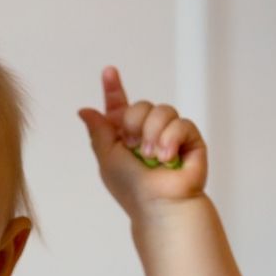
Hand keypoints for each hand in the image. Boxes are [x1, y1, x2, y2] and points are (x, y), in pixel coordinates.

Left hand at [79, 66, 208, 216]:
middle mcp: (148, 132)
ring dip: (152, 134)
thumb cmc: (132, 188)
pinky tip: (167, 158)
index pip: (120, 106)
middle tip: (133, 147)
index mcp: (125, 136)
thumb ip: (98, 130)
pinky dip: (171, 139)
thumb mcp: (106, 157)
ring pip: (162, 110)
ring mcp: (170, 134)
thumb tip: (85, 110)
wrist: (157, 203)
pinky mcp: (190, 139)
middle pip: (141, 105)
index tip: (109, 71)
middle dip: (134, 124)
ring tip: (152, 157)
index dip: (114, 89)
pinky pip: (181, 122)